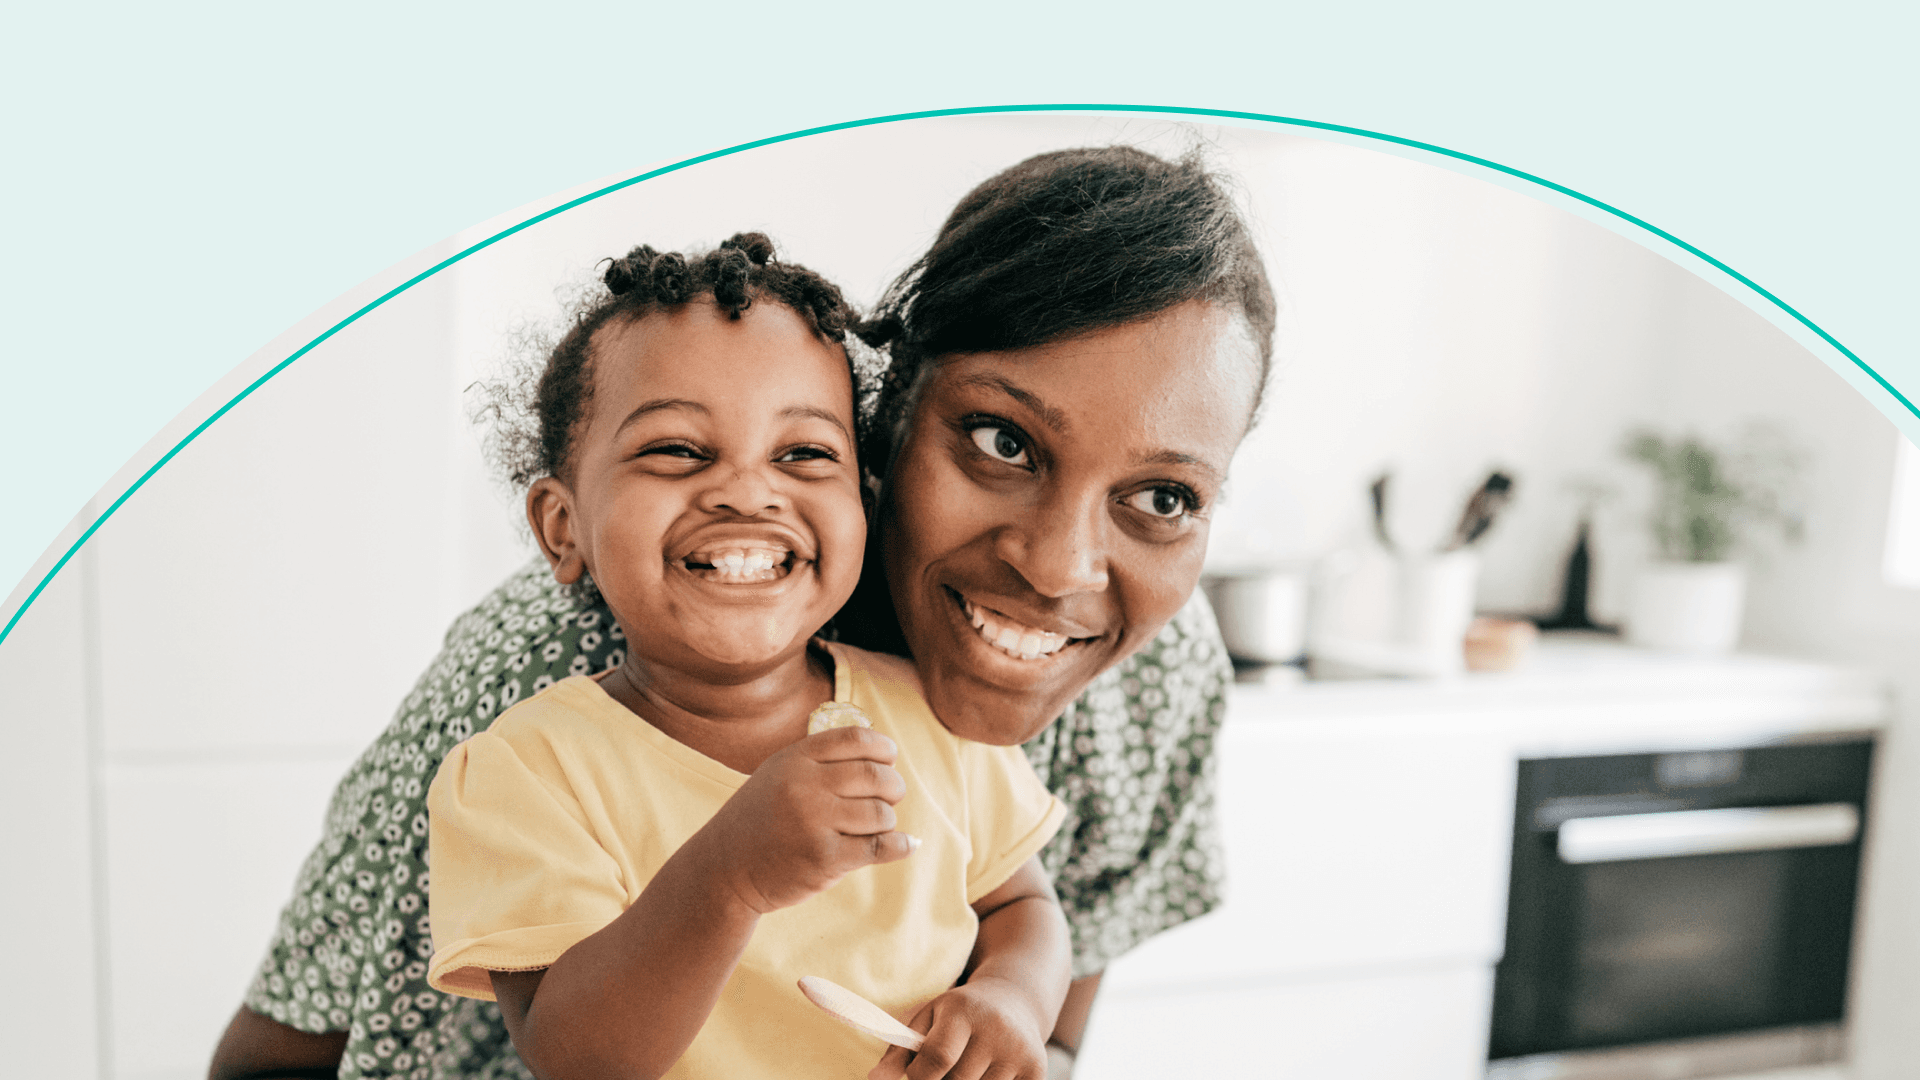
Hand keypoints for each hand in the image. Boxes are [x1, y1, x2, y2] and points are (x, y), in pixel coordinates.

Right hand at [695, 725, 914, 913]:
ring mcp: (813, 823)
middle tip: (890, 797)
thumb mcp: (779, 774)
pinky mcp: (823, 859)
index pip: (856, 739)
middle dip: (893, 786)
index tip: (889, 759)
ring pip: (881, 813)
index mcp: (795, 759)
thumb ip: (821, 760)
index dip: (883, 748)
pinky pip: (879, 847)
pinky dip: (899, 846)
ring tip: (875, 827)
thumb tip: (884, 754)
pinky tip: (904, 845)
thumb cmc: (759, 820)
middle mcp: (803, 786)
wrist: (723, 868)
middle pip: (876, 776)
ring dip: (887, 821)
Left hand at [868, 978, 1050, 1079]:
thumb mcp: (927, 1019)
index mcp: (963, 1012)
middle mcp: (996, 1030)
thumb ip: (900, 1051)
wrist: (1014, 1000)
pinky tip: (989, 1073)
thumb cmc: (960, 1014)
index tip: (918, 1076)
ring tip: (968, 1068)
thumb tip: (874, 1079)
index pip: (936, 1060)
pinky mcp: (1037, 1070)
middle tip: (946, 1070)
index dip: (919, 1077)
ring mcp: (1020, 1051)